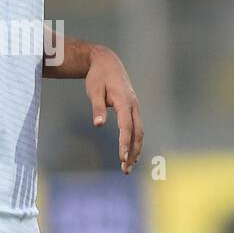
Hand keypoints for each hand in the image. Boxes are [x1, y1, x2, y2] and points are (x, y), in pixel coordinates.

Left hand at [85, 46, 143, 173]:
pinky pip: (137, 128)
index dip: (125, 143)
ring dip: (135, 149)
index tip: (122, 157)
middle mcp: (133, 105)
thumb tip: (99, 125)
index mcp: (124, 101)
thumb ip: (97, 108)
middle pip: (137, 133)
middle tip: (125, 169)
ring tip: (128, 166)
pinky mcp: (133, 109)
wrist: (107, 63)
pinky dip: (135, 142)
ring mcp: (135, 107)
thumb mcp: (94, 90)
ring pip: (139, 132)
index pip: (126, 126)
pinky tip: (131, 153)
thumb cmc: (98, 77)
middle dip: (132, 152)